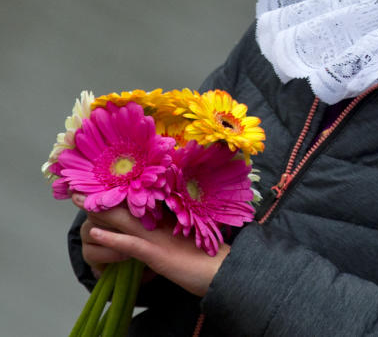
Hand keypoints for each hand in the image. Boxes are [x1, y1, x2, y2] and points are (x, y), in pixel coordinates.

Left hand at [73, 193, 228, 296]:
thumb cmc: (211, 256)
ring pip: (125, 220)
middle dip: (105, 194)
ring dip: (100, 211)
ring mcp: (160, 237)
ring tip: (78, 201)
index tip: (104, 180)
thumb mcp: (191, 237)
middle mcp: (164, 222)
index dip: (121, 190)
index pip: (142, 199)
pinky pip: (131, 245)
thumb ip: (177, 227)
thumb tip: (168, 221)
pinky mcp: (158, 254)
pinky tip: (97, 234)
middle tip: (83, 182)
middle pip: (129, 204)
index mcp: (172, 217)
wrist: (225, 270)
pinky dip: (112, 239)